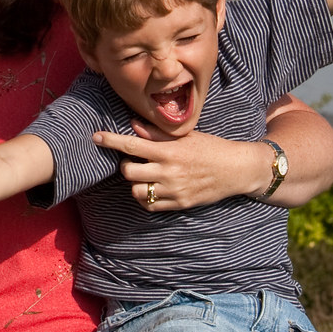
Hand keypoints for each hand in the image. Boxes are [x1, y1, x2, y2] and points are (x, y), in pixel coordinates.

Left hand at [92, 117, 261, 209]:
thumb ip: (158, 133)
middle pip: (128, 171)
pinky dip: (144, 198)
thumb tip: (133, 125)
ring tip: (144, 175)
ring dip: (135, 182)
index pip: (132, 145)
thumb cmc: (210, 147)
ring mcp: (174, 190)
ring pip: (136, 191)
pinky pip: (150, 205)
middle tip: (134, 160)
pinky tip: (151, 188)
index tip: (96, 137)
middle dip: (126, 165)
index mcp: (169, 150)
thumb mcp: (186, 136)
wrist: (236, 169)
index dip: (111, 141)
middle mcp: (169, 171)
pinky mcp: (179, 204)